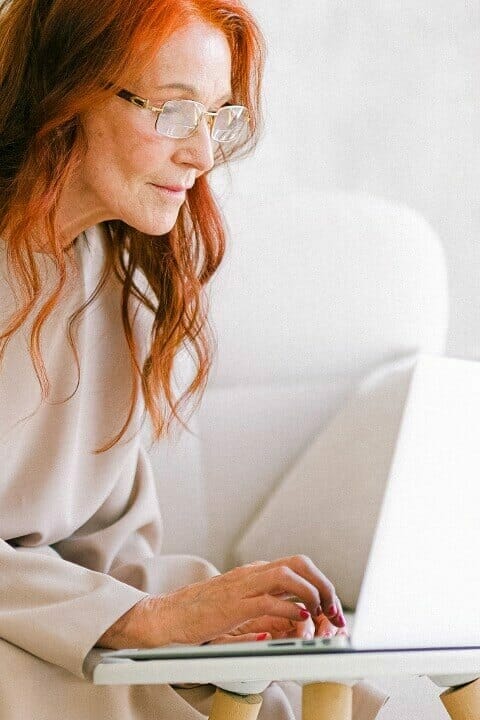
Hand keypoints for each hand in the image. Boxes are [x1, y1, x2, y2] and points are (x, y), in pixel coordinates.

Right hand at [97, 555, 345, 648]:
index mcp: (253, 573)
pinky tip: (300, 618)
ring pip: (288, 575)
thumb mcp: (235, 607)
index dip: (321, 584)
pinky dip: (289, 607)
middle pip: (299, 563)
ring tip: (322, 614)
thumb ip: (261, 608)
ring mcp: (241, 587)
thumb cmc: (197, 615)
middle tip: (334, 610)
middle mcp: (250, 574)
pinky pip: (268, 600)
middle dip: (323, 584)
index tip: (332, 608)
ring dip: (312, 593)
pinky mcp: (232, 605)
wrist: (163, 616)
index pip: (297, 565)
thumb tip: (288, 619)